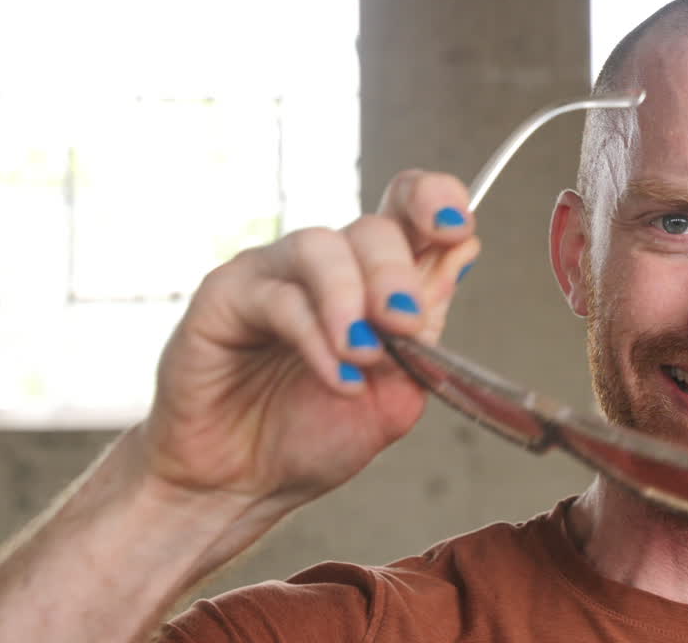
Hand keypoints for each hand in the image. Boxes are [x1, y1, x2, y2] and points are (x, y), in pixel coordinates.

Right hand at [140, 169, 479, 515]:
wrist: (246, 486)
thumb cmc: (314, 436)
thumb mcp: (395, 393)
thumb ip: (426, 330)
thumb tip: (463, 254)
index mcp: (374, 279)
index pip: (408, 210)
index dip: (436, 200)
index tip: (458, 229)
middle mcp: (326, 267)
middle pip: (372, 228)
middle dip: (397, 274)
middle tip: (406, 322)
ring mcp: (273, 275)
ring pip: (320, 247)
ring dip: (352, 300)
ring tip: (365, 354)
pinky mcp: (224, 296)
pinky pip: (277, 297)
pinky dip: (315, 337)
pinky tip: (337, 376)